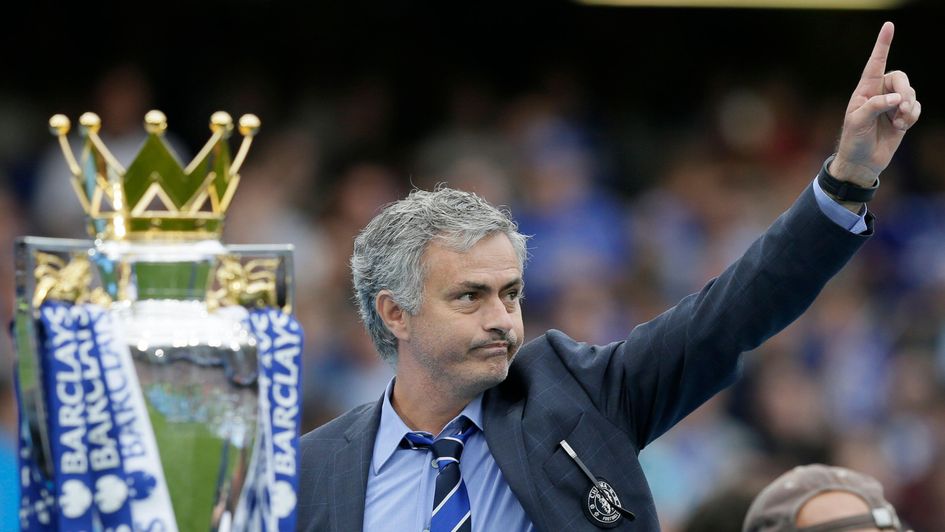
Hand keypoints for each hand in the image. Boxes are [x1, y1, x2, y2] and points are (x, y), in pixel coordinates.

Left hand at [830, 21, 920, 186]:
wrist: (862, 162)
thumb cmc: (853, 140)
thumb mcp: (857, 122)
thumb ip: (875, 106)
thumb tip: (896, 98)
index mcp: (864, 90)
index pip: (875, 63)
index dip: (883, 45)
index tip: (889, 25)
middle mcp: (879, 93)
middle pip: (900, 78)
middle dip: (904, 91)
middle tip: (900, 107)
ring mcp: (892, 104)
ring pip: (911, 94)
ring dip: (908, 108)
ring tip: (898, 122)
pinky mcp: (902, 115)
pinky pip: (916, 107)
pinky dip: (911, 117)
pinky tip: (900, 127)